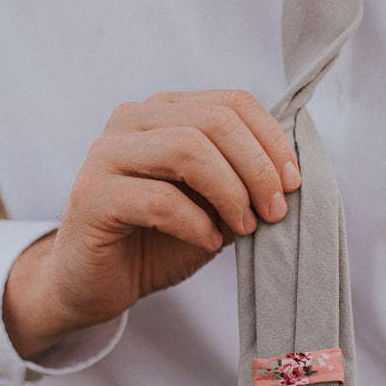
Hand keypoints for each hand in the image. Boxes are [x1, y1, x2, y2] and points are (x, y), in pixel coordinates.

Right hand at [3, 89, 300, 357]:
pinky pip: (160, 200)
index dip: (272, 141)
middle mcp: (131, 121)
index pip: (232, 102)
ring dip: (231, 193)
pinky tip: (208, 242)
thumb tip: (290, 178)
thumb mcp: (213, 207)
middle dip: (257, 168)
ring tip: (245, 228)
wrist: (97, 283)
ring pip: (187, 150)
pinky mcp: (92, 196)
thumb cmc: (157, 242)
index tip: (293, 184)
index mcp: (164, 112)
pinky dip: (197, 224)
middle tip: (274, 212)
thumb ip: (242, 184)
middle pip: (214, 121)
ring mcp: (106, 154)